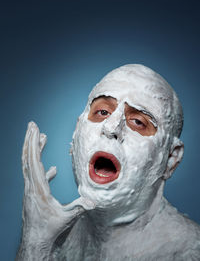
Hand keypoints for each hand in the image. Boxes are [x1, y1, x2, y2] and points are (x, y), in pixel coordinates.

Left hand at [21, 121, 94, 243]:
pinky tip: (50, 168)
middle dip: (30, 140)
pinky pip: (36, 176)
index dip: (34, 144)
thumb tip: (93, 201)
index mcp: (38, 188)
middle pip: (28, 158)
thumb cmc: (49, 231)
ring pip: (29, 165)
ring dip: (34, 150)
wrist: (36, 242)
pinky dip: (42, 168)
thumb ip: (78, 207)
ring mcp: (31, 189)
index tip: (34, 129)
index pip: (34, 161)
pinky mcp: (34, 193)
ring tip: (40, 138)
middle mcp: (31, 186)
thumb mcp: (66, 218)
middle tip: (31, 125)